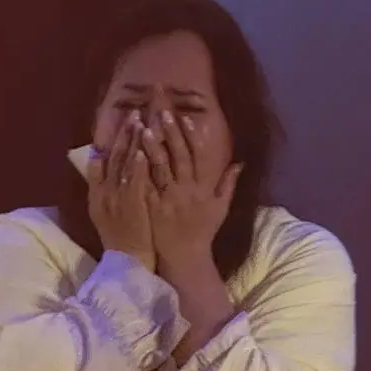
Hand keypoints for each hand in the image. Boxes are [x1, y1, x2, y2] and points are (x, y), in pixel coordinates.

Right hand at [87, 112, 154, 270]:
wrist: (127, 264)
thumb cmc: (121, 239)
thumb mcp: (104, 213)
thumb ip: (103, 188)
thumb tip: (101, 163)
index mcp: (97, 194)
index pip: (102, 160)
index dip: (112, 139)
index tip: (122, 121)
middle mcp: (104, 193)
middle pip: (113, 157)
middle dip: (124, 134)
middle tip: (135, 112)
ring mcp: (117, 200)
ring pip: (124, 166)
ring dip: (132, 143)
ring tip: (140, 122)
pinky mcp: (132, 208)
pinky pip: (135, 183)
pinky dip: (139, 166)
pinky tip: (144, 151)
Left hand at [142, 110, 242, 270]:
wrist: (186, 257)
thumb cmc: (203, 231)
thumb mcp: (221, 208)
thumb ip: (229, 185)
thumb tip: (239, 164)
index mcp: (202, 189)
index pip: (197, 157)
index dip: (190, 137)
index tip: (184, 119)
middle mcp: (186, 191)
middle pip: (178, 157)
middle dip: (170, 134)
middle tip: (162, 113)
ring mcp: (169, 200)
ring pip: (160, 169)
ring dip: (153, 148)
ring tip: (144, 128)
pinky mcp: (153, 209)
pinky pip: (146, 186)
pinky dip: (139, 171)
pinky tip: (132, 156)